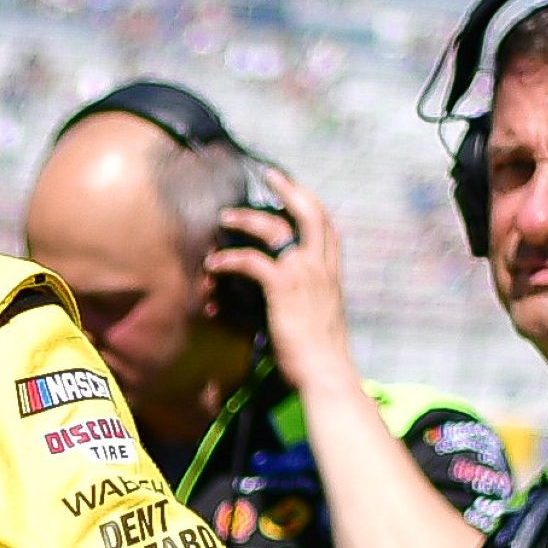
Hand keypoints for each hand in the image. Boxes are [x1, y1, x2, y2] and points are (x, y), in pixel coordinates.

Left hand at [211, 164, 360, 393]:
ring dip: (247, 219)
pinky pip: (252, 261)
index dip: (310, 203)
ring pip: (275, 227)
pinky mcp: (284, 287)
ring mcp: (305, 273)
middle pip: (310, 211)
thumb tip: (285, 296)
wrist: (326, 372)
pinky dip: (230, 259)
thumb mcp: (319, 317)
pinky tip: (215, 265)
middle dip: (289, 188)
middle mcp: (322, 266)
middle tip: (268, 175)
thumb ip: (306, 298)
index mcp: (333, 272)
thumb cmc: (320, 355)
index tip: (294, 190)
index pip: (328, 226)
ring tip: (225, 218)